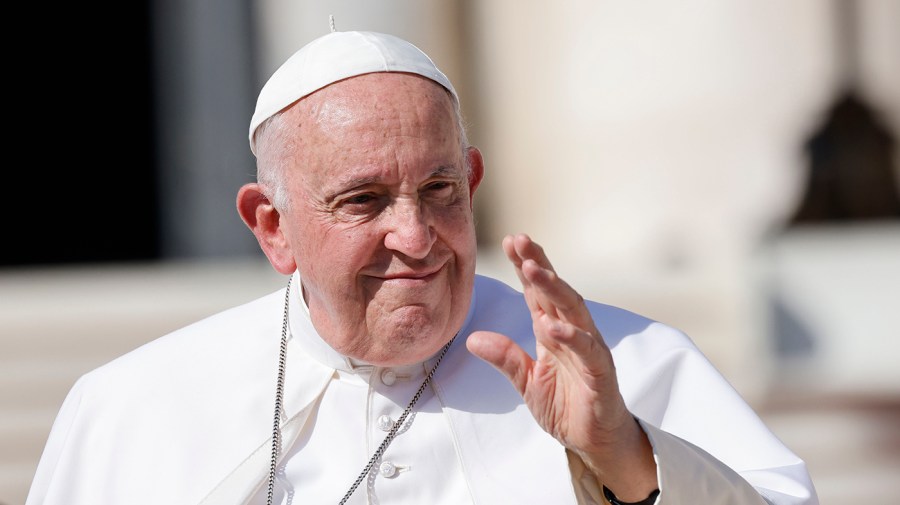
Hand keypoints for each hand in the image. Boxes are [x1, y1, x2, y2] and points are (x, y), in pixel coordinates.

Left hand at [466, 234, 656, 500]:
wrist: (594, 441)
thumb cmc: (566, 406)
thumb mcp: (527, 382)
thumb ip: (506, 358)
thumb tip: (473, 338)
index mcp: (553, 332)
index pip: (537, 293)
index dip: (525, 266)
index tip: (509, 240)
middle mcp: (572, 333)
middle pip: (555, 292)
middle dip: (538, 264)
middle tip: (520, 240)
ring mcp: (589, 350)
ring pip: (573, 311)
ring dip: (554, 289)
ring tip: (534, 270)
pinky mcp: (601, 373)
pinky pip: (588, 351)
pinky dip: (572, 337)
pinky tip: (554, 326)